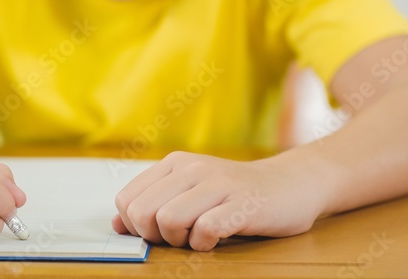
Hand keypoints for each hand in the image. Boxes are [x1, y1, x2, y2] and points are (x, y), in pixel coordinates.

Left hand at [112, 151, 327, 250]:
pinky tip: (217, 238)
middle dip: (154, 236)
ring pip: (168, 219)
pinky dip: (205, 244)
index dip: (135, 225)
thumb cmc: (235, 195)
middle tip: (178, 237)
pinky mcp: (241, 204)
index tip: (158, 231)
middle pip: (142, 212)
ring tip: (198, 237)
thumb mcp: (189, 192)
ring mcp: (217, 184)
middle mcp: (192, 168)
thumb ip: (153, 203)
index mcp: (174, 164)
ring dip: (179, 240)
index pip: (126, 200)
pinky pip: (204, 230)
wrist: (290, 185)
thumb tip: (117, 225)